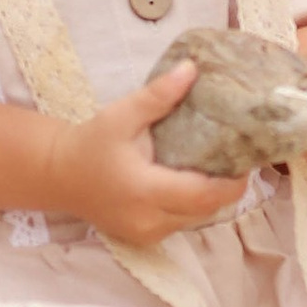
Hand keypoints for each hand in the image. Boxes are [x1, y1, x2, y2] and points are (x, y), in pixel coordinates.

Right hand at [52, 63, 249, 246]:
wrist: (59, 175)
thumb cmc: (90, 143)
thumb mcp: (122, 115)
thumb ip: (158, 96)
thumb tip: (192, 69)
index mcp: (145, 191)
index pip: (204, 195)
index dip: (232, 182)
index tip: (248, 159)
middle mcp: (149, 220)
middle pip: (206, 211)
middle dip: (227, 188)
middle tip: (240, 159)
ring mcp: (146, 234)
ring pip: (196, 220)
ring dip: (211, 198)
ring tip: (223, 168)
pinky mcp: (144, 238)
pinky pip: (180, 224)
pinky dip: (192, 206)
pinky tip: (196, 182)